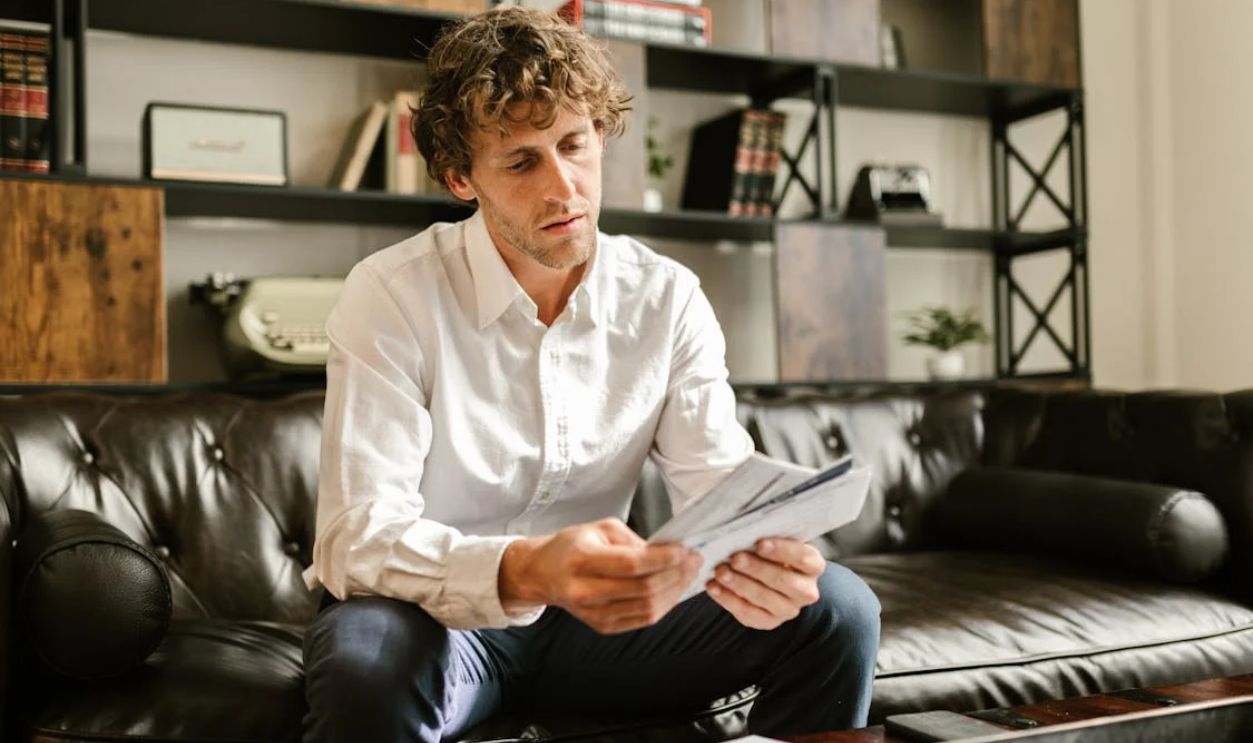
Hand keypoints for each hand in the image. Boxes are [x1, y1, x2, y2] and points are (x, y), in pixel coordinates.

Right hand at [499, 518, 702, 634]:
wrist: (544, 574)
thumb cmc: (573, 546)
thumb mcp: (600, 529)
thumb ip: (634, 541)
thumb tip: (669, 553)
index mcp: (582, 561)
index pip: (632, 564)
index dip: (664, 559)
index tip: (685, 550)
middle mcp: (585, 592)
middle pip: (644, 589)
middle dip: (676, 575)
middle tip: (693, 561)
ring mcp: (593, 614)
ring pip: (648, 609)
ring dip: (675, 592)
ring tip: (688, 575)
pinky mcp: (602, 626)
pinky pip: (643, 620)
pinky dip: (664, 605)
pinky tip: (673, 589)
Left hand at [706, 538, 824, 629]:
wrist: (770, 578)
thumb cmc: (771, 553)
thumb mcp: (776, 541)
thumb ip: (766, 535)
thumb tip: (743, 529)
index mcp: (813, 565)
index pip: (803, 558)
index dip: (781, 550)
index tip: (758, 543)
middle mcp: (805, 591)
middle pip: (783, 580)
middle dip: (756, 568)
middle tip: (734, 558)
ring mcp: (788, 609)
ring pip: (764, 598)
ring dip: (739, 584)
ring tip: (720, 571)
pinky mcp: (768, 622)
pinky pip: (748, 613)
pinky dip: (728, 599)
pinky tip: (713, 587)